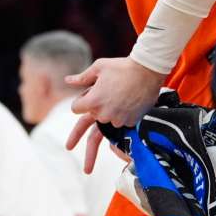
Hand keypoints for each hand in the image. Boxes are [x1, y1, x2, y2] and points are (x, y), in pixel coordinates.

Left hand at [63, 57, 166, 171]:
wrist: (148, 71)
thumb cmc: (122, 67)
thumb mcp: (99, 68)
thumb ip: (82, 77)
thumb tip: (67, 80)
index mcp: (93, 101)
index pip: (76, 109)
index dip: (80, 101)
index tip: (86, 95)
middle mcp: (103, 114)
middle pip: (88, 122)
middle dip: (77, 133)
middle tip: (67, 148)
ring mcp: (118, 120)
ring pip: (106, 121)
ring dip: (107, 112)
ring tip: (119, 95)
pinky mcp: (131, 122)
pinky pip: (121, 122)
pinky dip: (121, 115)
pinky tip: (129, 101)